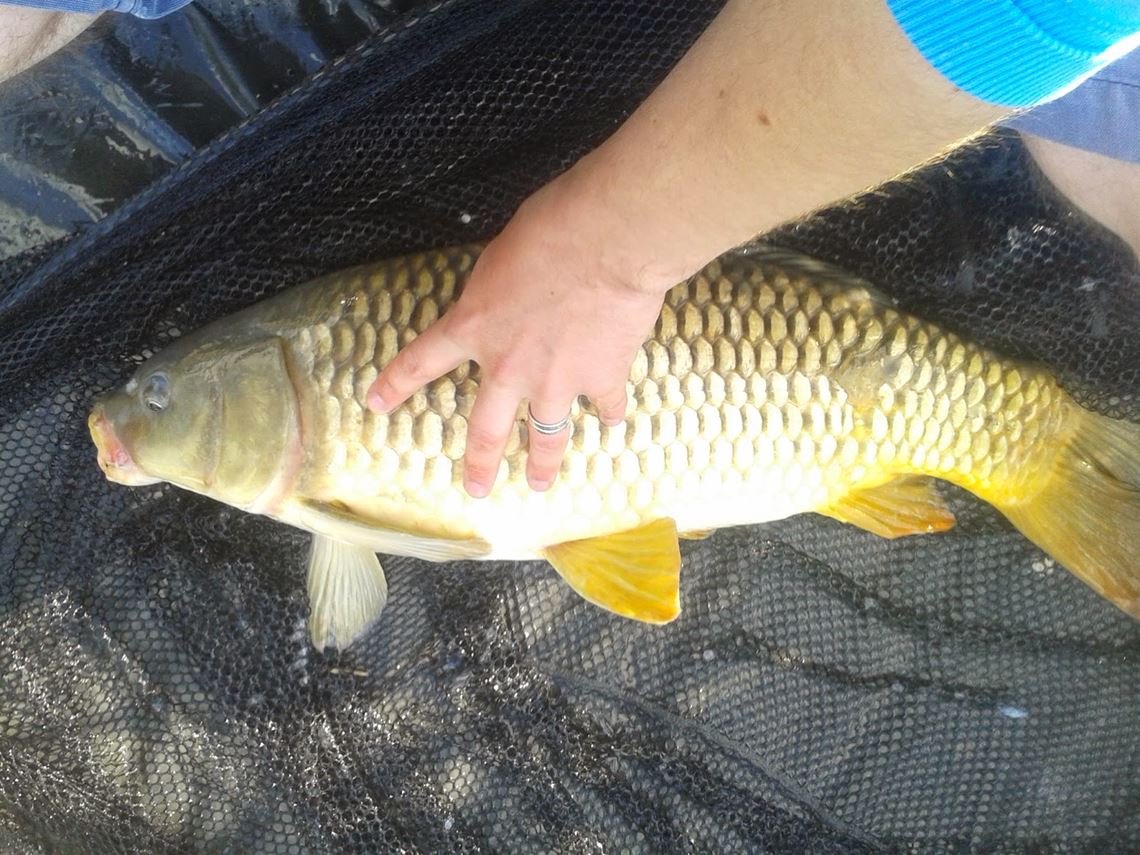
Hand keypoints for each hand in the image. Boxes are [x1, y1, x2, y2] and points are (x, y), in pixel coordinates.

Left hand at [366, 174, 671, 496]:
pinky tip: (611, 420)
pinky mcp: (602, 377)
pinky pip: (604, 405)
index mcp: (475, 327)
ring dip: (542, 463)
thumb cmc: (551, 229)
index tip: (376, 404)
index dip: (396, 385)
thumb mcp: (500, 256)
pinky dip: (608, 413)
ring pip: (546, 436)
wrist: (607, 242)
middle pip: (486, 428)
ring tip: (538, 481)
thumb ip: (498, 290)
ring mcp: (557, 380)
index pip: (422, 361)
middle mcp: (510, 366)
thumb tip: (511, 296)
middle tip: (476, 489)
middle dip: (479, 463)